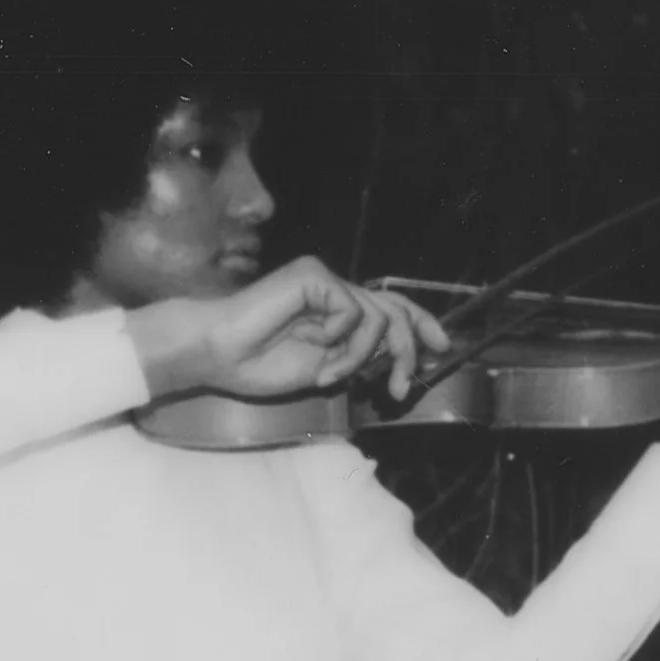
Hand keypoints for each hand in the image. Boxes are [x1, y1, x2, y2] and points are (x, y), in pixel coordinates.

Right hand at [126, 259, 451, 407]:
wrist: (217, 353)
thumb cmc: (256, 366)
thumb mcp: (321, 370)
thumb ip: (356, 358)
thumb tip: (392, 359)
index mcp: (334, 311)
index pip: (390, 307)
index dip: (420, 324)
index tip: (442, 348)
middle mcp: (333, 289)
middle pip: (395, 308)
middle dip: (407, 348)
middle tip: (399, 385)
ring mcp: (324, 280)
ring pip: (378, 315)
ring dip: (360, 354)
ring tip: (331, 372)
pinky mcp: (314, 276)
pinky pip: (353, 310)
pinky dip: (341, 337)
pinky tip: (313, 344)